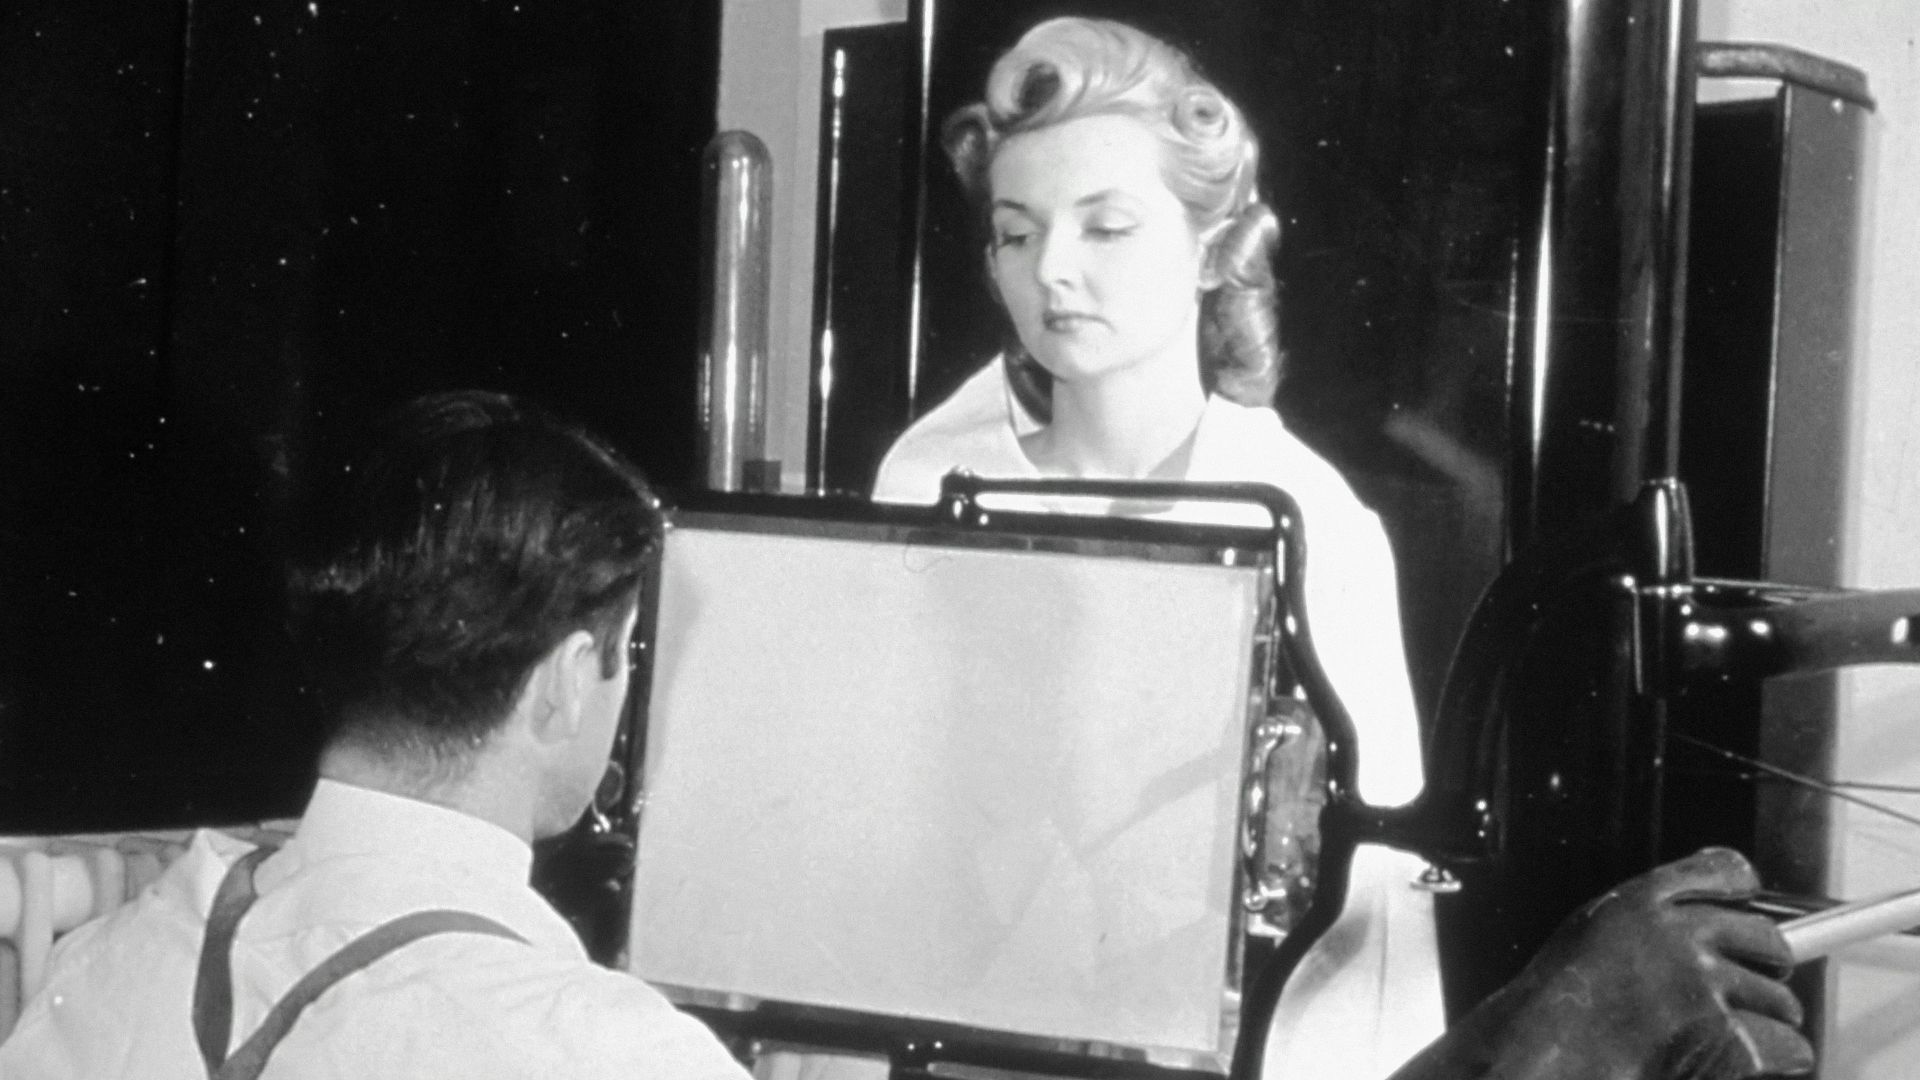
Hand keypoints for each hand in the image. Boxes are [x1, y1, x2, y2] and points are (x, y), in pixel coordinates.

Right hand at [1390, 847, 1812, 1079]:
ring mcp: (1705, 986)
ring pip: (1781, 1001)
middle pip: (1768, 940)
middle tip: (1749, 989)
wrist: (1543, 1050)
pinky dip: (1779, 1059)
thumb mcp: (1591, 932)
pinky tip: (1751, 1063)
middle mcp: (1680, 936)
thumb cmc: (1557, 1005)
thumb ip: (1645, 915)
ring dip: (1768, 1021)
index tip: (1747, 901)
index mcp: (1642, 903)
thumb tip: (1705, 909)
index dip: (1744, 888)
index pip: (1724, 871)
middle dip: (1768, 967)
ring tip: (1728, 1035)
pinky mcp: (1725, 1038)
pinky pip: (1788, 1046)